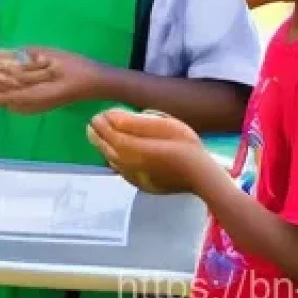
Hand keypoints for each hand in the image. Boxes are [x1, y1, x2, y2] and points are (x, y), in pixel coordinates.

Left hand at [0, 47, 104, 112]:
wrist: (96, 83)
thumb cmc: (75, 68)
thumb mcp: (49, 59)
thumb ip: (26, 64)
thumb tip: (3, 64)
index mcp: (32, 95)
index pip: (1, 94)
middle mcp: (31, 105)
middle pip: (2, 99)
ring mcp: (36, 107)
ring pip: (9, 102)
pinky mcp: (40, 105)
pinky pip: (17, 103)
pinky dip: (7, 94)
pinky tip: (5, 83)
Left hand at [86, 108, 211, 194]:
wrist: (201, 176)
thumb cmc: (184, 145)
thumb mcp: (163, 125)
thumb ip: (136, 122)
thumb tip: (112, 117)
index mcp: (131, 147)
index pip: (107, 133)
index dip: (101, 122)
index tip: (99, 114)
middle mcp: (127, 163)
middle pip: (104, 146)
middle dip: (97, 133)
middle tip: (95, 122)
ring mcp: (133, 175)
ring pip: (109, 158)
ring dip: (102, 145)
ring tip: (101, 134)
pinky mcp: (139, 184)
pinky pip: (119, 169)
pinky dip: (112, 158)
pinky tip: (114, 153)